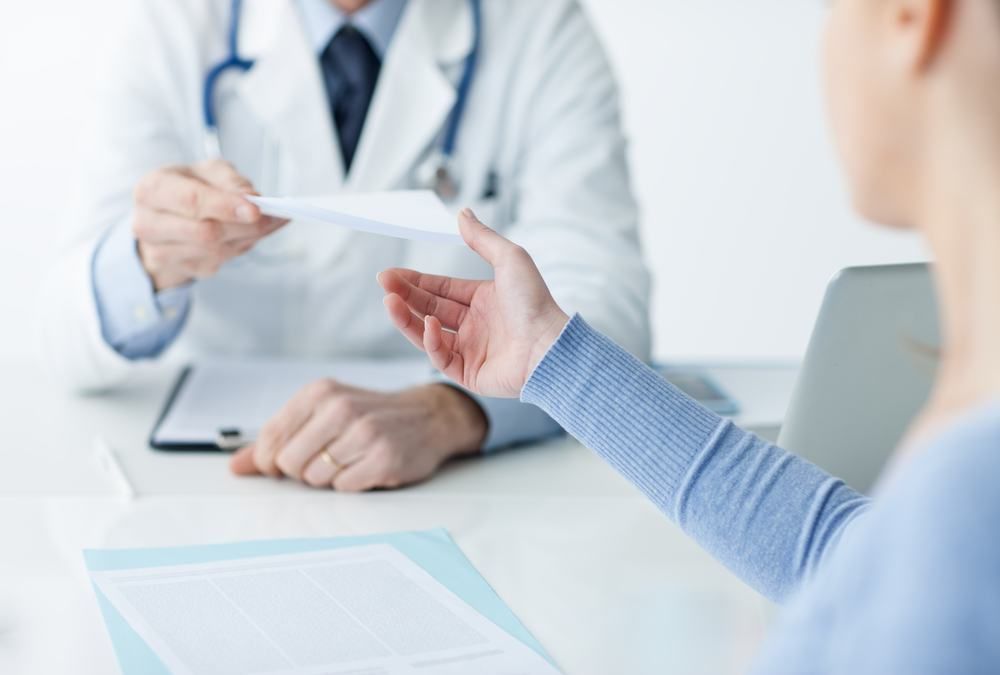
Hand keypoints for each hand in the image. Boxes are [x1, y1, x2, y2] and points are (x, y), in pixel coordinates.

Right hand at [132, 160, 286, 289]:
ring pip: (215, 251)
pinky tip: (244, 235)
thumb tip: (252, 197)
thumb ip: (230, 180)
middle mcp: (149, 223)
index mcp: (152, 189)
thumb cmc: (189, 187)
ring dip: (246, 238)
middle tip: (271, 216)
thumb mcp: (208, 172)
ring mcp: (161, 252)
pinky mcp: (180, 269)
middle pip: (205, 232)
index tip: (255, 210)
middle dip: (243, 226)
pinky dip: (239, 248)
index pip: (191, 201)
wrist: (167, 216)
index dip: (226, 206)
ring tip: (262, 222)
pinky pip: (218, 263)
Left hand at [229, 381, 487, 490]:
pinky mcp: (384, 459)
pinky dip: (352, 484)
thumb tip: (236, 467)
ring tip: (351, 460)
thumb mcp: (322, 414)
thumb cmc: (368, 417)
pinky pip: (344, 488)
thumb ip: (276, 439)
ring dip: (329, 478)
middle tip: (328, 458)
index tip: (286, 461)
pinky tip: (367, 467)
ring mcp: (365, 433)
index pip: (270, 439)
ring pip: (315, 478)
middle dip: (303, 469)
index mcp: (320, 392)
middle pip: (288, 463)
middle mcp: (341, 408)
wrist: (428, 417)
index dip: (271, 460)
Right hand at [378, 209, 569, 397]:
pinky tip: (429, 324)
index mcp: (485, 300)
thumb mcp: (510, 259)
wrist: (549, 347)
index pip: (441, 289)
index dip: (416, 281)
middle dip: (406, 295)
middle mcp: (476, 325)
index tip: (391, 274)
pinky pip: (441, 358)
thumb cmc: (536, 303)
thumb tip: (462, 213)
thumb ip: (483, 238)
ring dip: (407, 318)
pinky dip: (431, 342)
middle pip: (430, 308)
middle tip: (384, 284)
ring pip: (428, 334)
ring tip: (390, 302)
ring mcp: (472, 350)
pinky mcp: (470, 374)